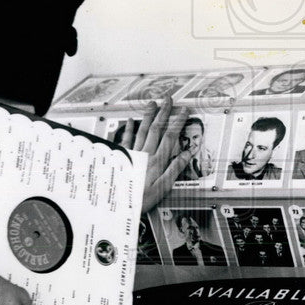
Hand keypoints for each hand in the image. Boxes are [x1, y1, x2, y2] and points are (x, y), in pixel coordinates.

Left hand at [120, 95, 191, 211]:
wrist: (116, 205)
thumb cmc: (141, 199)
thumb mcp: (163, 188)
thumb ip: (175, 169)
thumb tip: (187, 153)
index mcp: (157, 161)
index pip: (170, 136)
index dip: (178, 122)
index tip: (184, 111)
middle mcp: (145, 153)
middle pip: (156, 128)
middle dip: (163, 112)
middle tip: (168, 99)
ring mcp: (133, 153)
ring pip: (142, 130)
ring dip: (148, 116)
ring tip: (153, 104)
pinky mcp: (122, 157)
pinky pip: (126, 139)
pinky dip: (129, 128)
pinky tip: (130, 120)